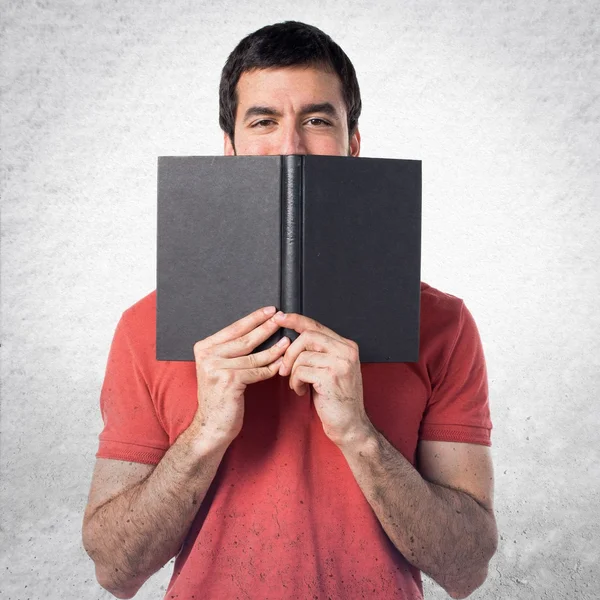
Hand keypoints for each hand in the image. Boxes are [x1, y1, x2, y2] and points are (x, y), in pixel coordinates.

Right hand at [190, 307, 290, 445]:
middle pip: (245, 338)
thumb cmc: (220, 397)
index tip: (270, 310)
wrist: (211, 425)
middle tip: (282, 318)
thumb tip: (259, 330)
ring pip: (254, 356)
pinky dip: (272, 367)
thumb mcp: (220, 368)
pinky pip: (258, 371)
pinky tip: (282, 362)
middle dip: (266, 327)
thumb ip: (232, 351)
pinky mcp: (229, 380)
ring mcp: (217, 368)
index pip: (234, 328)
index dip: (254, 318)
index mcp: (204, 348)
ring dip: (274, 348)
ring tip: (288, 341)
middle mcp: (208, 355)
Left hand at [274, 312, 370, 445]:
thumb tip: (292, 339)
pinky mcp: (331, 376)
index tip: (280, 317)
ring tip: (298, 385)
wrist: (350, 425)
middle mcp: (346, 351)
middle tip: (284, 369)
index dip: (296, 320)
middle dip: (289, 352)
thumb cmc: (337, 399)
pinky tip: (302, 391)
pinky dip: (296, 382)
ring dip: (293, 372)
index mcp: (347, 346)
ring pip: (302, 355)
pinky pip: (301, 370)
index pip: (317, 326)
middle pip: (307, 336)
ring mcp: (340, 362)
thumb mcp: (331, 369)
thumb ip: (318, 352)